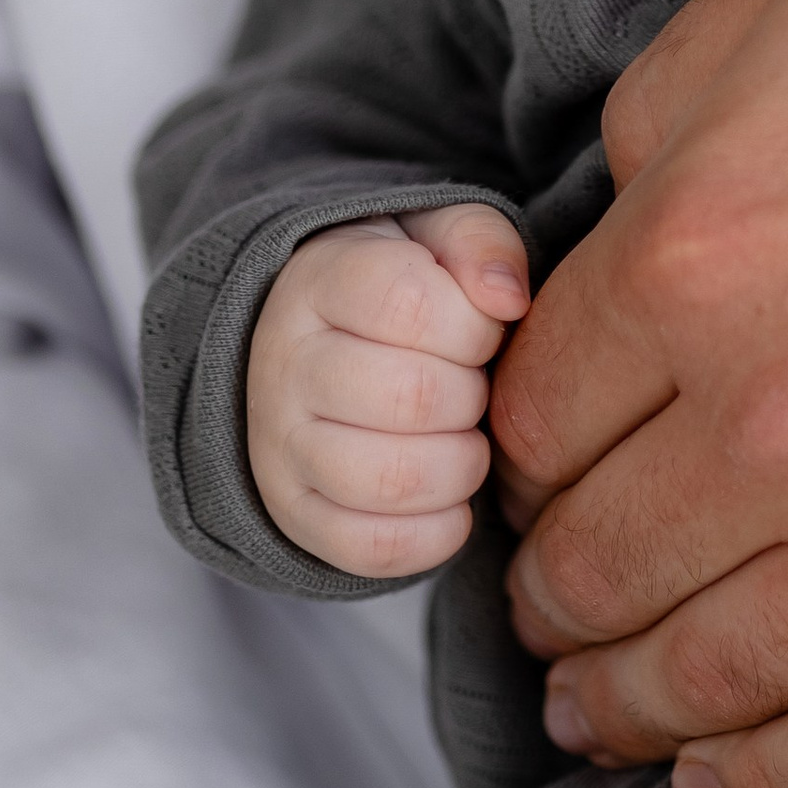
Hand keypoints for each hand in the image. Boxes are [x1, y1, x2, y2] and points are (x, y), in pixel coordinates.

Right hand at [247, 204, 529, 573]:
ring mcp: (280, 447)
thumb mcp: (440, 238)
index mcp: (320, 282)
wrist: (319, 347)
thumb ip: (482, 243)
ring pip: (391, 480)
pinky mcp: (294, 516)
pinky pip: (373, 548)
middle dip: (472, 397)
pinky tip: (452, 497)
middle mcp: (284, 365)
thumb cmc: (404, 290)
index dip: (474, 326)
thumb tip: (507, 298)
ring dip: (461, 466)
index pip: (409, 304)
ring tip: (463, 440)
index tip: (479, 332)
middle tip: (473, 388)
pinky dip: (437, 533)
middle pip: (411, 397)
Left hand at [492, 0, 787, 787]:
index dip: (526, 445)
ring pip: (707, 680)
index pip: (535, 412)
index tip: (545, 464)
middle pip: (595, 562)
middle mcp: (784, 422)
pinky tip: (728, 784)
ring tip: (610, 708)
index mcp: (704, 248)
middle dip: (557, 585)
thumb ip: (682, 96)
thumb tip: (614, 211)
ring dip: (630, 703)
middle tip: (557, 598)